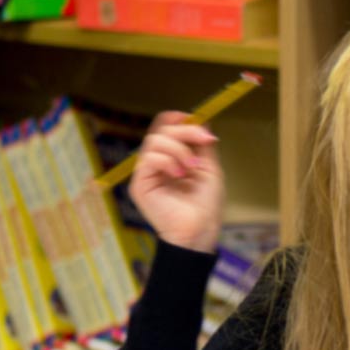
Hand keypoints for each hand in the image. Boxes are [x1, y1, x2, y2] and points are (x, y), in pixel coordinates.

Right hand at [127, 110, 223, 252]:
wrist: (200, 230)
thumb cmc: (205, 206)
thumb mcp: (209, 168)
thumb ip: (202, 144)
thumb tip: (202, 120)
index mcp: (171, 157)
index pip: (165, 128)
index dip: (177, 119)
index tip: (195, 120)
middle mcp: (157, 163)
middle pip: (161, 131)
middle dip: (185, 131)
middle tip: (203, 141)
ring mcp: (147, 173)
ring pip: (154, 141)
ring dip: (178, 149)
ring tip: (191, 167)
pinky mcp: (140, 184)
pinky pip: (148, 158)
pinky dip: (167, 160)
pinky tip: (179, 174)